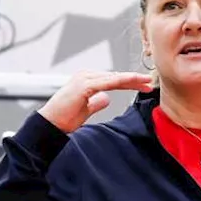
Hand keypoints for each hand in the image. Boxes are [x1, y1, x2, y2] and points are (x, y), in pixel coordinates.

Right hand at [39, 71, 154, 133]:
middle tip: (150, 82)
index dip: (128, 82)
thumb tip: (106, 99)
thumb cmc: (64, 119)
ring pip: (114, 77)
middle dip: (133, 79)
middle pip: (115, 76)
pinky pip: (107, 82)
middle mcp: (85, 75)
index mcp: (86, 80)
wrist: (50, 125)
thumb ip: (95, 102)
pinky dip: (121, 81)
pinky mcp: (84, 85)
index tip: (143, 86)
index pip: (112, 79)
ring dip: (131, 79)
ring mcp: (84, 78)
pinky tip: (133, 81)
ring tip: (146, 81)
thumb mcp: (85, 109)